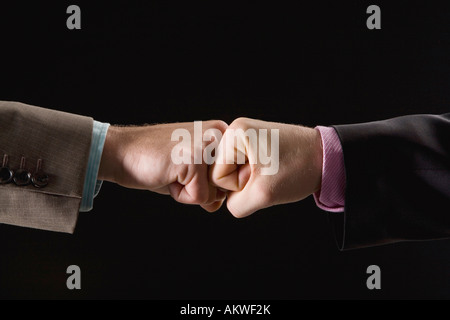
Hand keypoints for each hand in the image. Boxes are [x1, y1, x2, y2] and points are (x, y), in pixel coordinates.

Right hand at [98, 121, 227, 211]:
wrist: (121, 151)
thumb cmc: (155, 161)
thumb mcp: (192, 169)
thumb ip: (214, 183)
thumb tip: (221, 203)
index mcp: (222, 133)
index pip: (232, 178)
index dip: (206, 183)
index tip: (185, 166)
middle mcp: (219, 134)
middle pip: (225, 187)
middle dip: (199, 188)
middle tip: (176, 169)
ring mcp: (207, 145)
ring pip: (214, 194)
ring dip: (189, 192)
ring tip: (172, 171)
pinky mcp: (195, 159)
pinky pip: (199, 198)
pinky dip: (180, 196)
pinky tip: (167, 174)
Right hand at [210, 117, 322, 216]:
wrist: (327, 157)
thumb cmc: (299, 169)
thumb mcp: (263, 194)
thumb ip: (236, 205)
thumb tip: (230, 200)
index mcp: (234, 133)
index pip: (217, 176)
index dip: (239, 185)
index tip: (262, 176)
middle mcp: (236, 129)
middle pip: (222, 172)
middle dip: (244, 182)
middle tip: (269, 174)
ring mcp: (246, 135)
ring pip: (234, 172)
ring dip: (251, 180)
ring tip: (272, 172)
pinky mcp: (255, 143)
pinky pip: (244, 168)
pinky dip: (257, 176)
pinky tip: (273, 171)